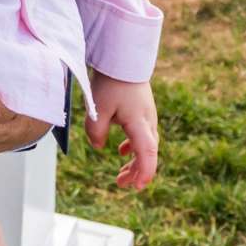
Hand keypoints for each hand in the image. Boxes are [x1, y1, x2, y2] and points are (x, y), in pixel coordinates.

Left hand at [85, 73, 159, 190]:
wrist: (122, 60)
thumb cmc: (111, 83)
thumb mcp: (98, 108)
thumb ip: (97, 130)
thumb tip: (99, 146)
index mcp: (139, 123)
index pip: (147, 153)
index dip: (144, 171)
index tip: (137, 186)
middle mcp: (148, 122)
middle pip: (147, 153)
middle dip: (136, 172)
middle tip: (122, 184)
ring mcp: (147, 117)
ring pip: (145, 146)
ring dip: (134, 162)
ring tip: (121, 176)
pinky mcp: (141, 112)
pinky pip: (141, 136)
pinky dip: (133, 148)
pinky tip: (121, 152)